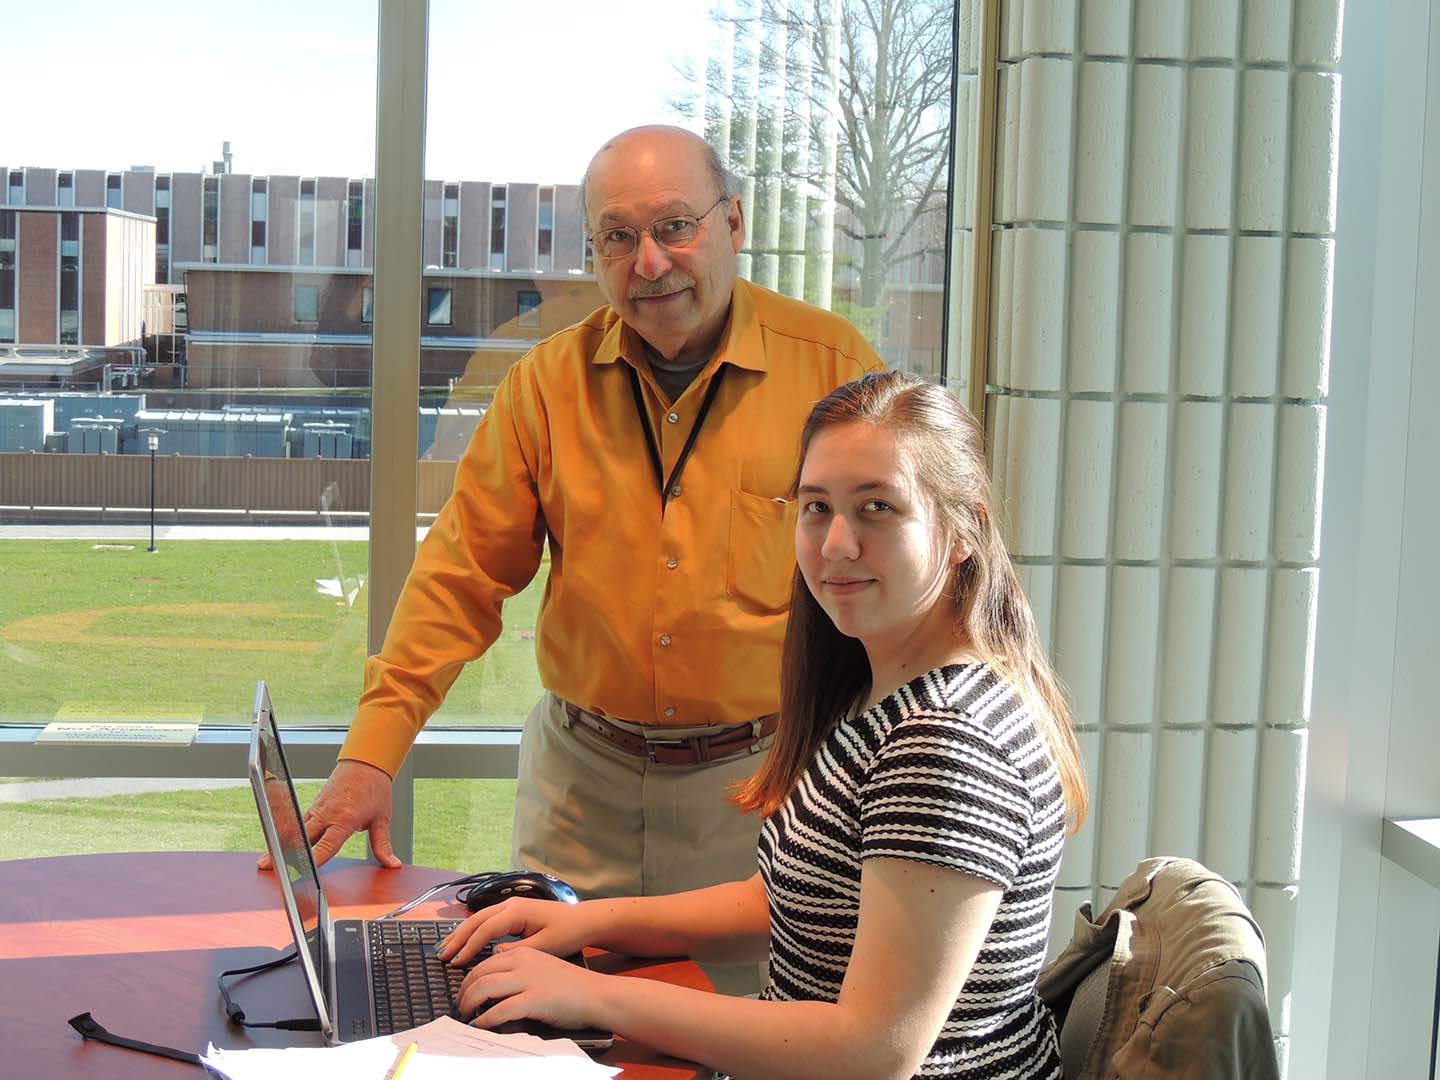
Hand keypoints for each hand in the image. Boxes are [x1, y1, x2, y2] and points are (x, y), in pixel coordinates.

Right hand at [257, 759, 401, 869]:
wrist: (366, 762)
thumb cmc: (375, 788)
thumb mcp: (382, 819)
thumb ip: (383, 845)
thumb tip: (392, 864)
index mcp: (344, 819)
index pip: (326, 845)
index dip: (314, 860)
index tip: (303, 873)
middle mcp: (327, 814)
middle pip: (302, 838)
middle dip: (285, 853)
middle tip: (268, 868)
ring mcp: (318, 809)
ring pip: (296, 830)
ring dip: (281, 844)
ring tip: (265, 861)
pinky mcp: (314, 807)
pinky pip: (299, 823)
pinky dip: (288, 834)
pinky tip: (277, 844)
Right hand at [437, 897, 595, 966]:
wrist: (584, 920)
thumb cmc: (567, 933)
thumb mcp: (544, 946)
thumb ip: (517, 950)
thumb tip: (493, 953)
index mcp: (517, 911)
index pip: (485, 928)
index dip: (469, 945)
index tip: (456, 962)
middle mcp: (510, 905)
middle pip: (476, 920)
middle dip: (458, 937)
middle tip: (442, 955)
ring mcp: (511, 906)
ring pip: (479, 918)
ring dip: (462, 933)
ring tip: (446, 948)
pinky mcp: (513, 912)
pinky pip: (487, 920)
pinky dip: (473, 930)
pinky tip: (465, 941)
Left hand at [455, 946, 607, 1032]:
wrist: (596, 994)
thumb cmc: (571, 986)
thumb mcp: (541, 967)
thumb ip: (518, 970)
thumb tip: (493, 982)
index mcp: (524, 953)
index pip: (485, 962)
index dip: (469, 979)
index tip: (464, 992)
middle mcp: (523, 962)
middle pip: (479, 973)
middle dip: (464, 992)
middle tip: (460, 1007)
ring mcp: (528, 980)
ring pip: (484, 988)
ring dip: (469, 1004)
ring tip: (467, 1016)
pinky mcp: (534, 1000)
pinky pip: (499, 1010)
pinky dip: (485, 1020)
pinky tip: (481, 1026)